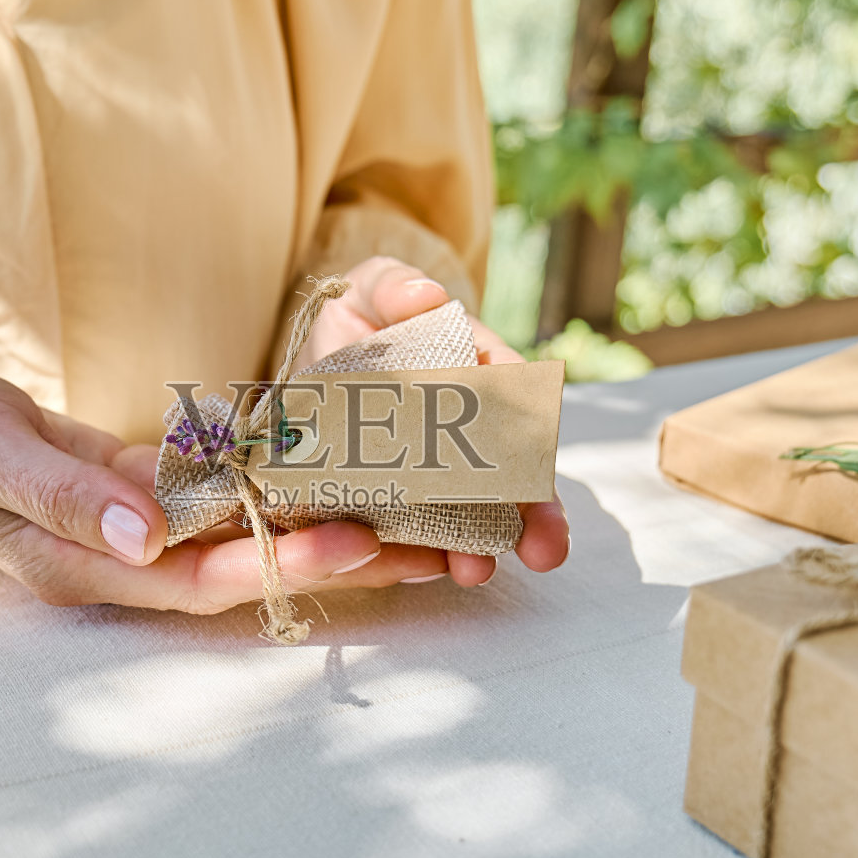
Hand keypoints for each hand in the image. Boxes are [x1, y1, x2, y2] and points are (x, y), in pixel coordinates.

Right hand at [0, 367, 451, 611]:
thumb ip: (65, 496)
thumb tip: (148, 538)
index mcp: (88, 565)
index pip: (204, 578)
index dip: (282, 561)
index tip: (360, 538)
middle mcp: (127, 559)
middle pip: (249, 566)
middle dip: (338, 557)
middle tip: (433, 543)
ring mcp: (140, 530)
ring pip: (249, 533)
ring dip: (326, 520)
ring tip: (419, 511)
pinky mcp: (148, 492)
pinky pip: (226, 493)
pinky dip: (282, 481)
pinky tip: (343, 461)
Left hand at [294, 256, 570, 584]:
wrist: (311, 361)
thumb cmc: (360, 318)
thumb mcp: (372, 289)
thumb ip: (395, 286)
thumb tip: (426, 296)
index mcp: (476, 372)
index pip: (513, 402)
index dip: (530, 432)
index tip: (538, 460)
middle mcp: (467, 428)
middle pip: (510, 473)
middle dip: (532, 513)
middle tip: (546, 551)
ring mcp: (433, 471)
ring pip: (470, 512)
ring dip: (481, 543)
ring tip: (476, 571)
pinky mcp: (393, 502)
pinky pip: (416, 533)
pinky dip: (426, 553)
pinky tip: (432, 571)